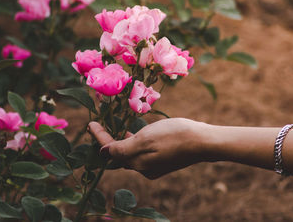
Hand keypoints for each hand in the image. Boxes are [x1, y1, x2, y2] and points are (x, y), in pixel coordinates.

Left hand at [88, 118, 207, 178]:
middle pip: (119, 155)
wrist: (202, 142)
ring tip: (117, 127)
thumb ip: (122, 148)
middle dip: (108, 141)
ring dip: (122, 142)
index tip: (90, 123)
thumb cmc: (174, 135)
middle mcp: (143, 168)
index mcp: (136, 162)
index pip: (110, 151)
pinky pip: (143, 153)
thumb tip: (103, 153)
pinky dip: (136, 143)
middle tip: (100, 126)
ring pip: (131, 154)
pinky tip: (138, 134)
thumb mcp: (145, 138)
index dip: (98, 137)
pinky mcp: (163, 161)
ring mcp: (154, 166)